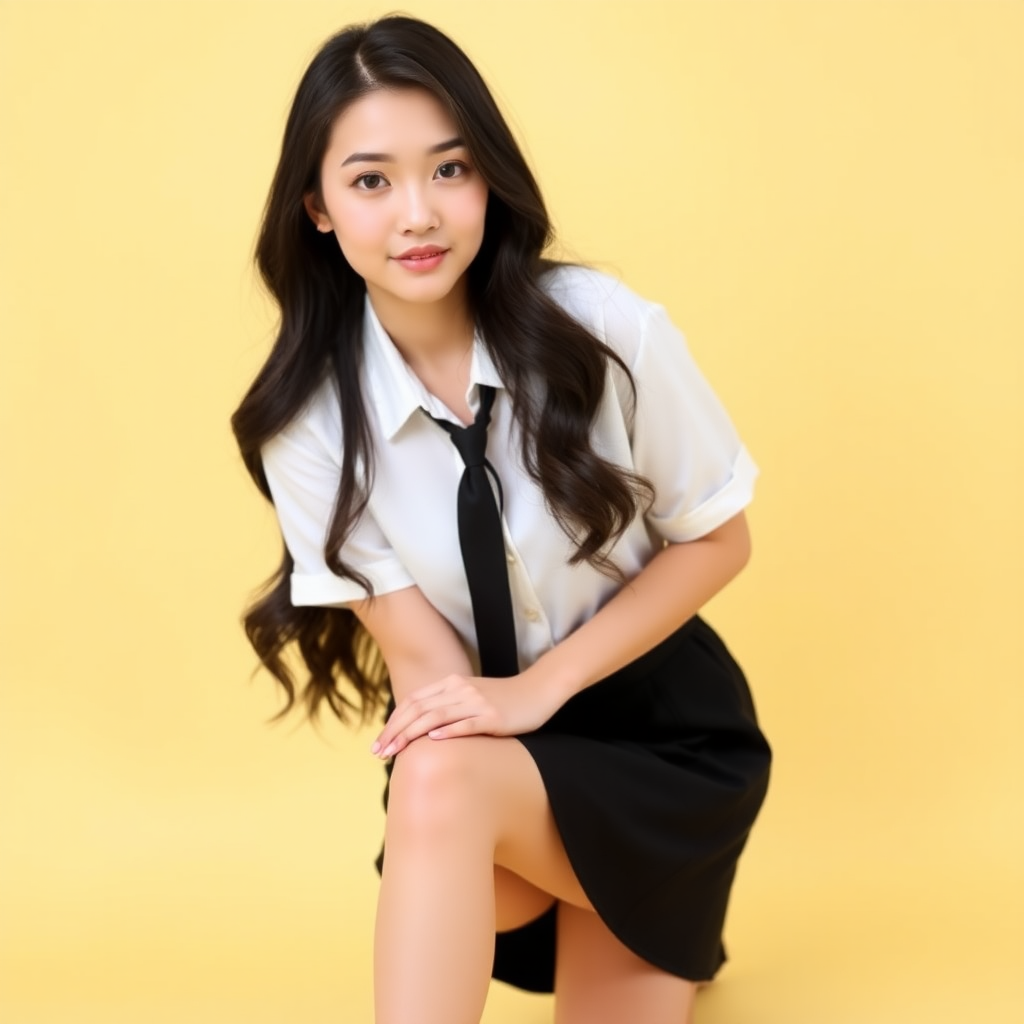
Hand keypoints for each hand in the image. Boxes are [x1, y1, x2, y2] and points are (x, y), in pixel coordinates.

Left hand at [370, 673, 558, 758]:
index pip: (413, 702)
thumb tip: (420, 729)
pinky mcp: (493, 716)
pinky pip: (466, 724)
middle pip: (418, 709)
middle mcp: (460, 690)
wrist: (538, 691)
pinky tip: (432, 742)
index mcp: (451, 683)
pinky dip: (448, 732)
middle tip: (379, 753)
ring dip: (411, 735)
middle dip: (395, 732)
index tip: (379, 743)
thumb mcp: (470, 696)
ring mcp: (477, 702)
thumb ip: (447, 706)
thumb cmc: (503, 699)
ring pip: (436, 716)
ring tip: (395, 752)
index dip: (393, 722)